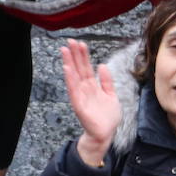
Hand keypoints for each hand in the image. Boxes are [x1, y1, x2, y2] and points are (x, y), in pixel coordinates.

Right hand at [61, 39, 120, 165]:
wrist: (105, 134)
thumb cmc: (107, 117)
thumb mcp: (111, 95)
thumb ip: (106, 81)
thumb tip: (101, 65)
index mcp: (92, 86)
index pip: (86, 67)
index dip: (83, 55)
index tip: (79, 43)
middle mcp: (85, 90)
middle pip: (78, 69)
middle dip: (74, 55)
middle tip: (69, 41)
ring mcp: (81, 97)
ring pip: (74, 77)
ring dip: (69, 63)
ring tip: (64, 51)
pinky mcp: (79, 106)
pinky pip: (74, 91)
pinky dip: (70, 80)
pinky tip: (67, 69)